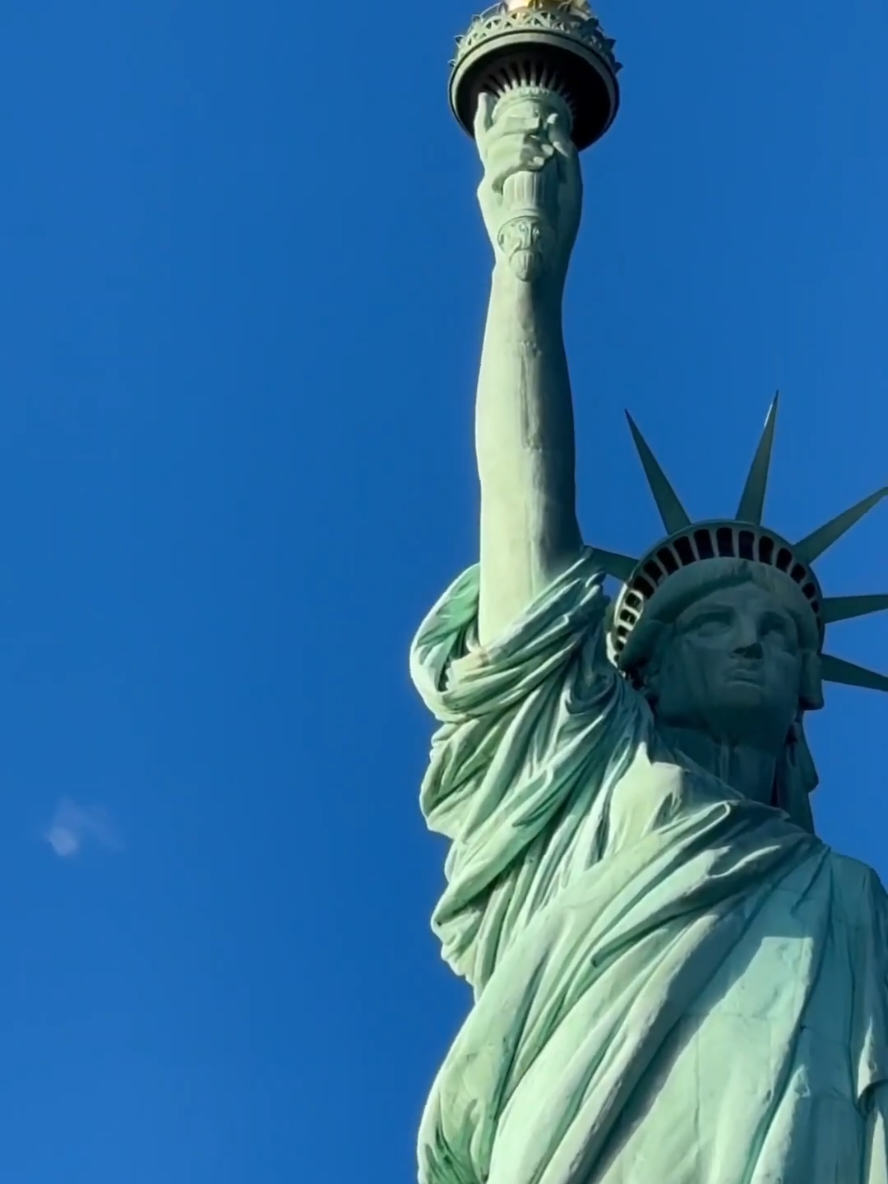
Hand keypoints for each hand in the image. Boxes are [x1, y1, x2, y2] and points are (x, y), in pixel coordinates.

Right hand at [474, 89, 581, 285]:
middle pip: (494, 133)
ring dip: (521, 138)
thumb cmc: (558, 228)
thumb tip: (553, 118)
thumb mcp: (570, 183)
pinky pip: (497, 162)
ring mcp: (491, 183)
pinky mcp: (488, 193)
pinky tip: (540, 162)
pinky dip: (519, 156)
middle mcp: (498, 176)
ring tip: (544, 155)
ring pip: (495, 142)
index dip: (485, 118)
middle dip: (515, 119)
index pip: (495, 140)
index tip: (485, 99)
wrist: (543, 258)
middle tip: (537, 121)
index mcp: (514, 173)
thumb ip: (564, 151)